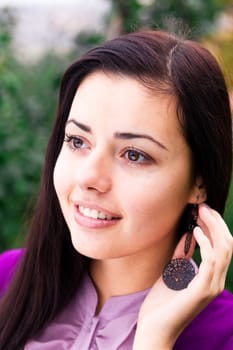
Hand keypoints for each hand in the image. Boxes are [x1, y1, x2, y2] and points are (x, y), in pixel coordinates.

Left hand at [133, 204, 232, 349]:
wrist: (154, 327)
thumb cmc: (161, 302)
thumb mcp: (172, 272)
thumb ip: (182, 255)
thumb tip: (187, 236)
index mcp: (211, 277)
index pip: (222, 247)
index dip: (216, 226)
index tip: (203, 210)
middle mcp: (216, 281)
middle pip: (227, 244)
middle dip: (217, 222)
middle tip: (204, 206)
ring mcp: (212, 286)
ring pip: (224, 249)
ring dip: (214, 227)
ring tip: (201, 212)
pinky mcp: (202, 289)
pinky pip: (211, 260)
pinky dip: (206, 242)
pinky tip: (196, 231)